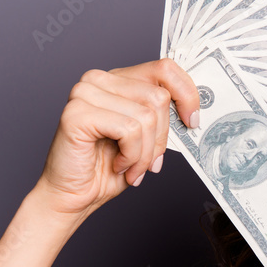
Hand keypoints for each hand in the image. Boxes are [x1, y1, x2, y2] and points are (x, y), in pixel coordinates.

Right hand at [33, 58, 198, 219]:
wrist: (73, 197)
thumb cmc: (107, 169)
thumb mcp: (145, 137)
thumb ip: (162, 116)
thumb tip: (193, 110)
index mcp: (118, 80)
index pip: (164, 69)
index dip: (187, 94)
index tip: (192, 122)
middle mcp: (98, 80)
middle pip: (158, 97)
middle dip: (161, 138)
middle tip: (150, 163)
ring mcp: (84, 93)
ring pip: (146, 116)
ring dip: (145, 154)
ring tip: (131, 168)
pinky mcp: (77, 113)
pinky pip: (129, 130)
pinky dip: (131, 156)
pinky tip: (118, 166)